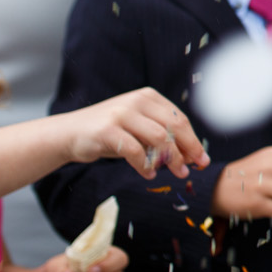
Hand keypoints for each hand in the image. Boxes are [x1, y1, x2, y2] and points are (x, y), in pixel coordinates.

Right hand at [59, 89, 208, 179]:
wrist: (70, 133)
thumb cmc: (110, 133)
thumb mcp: (137, 128)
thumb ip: (161, 136)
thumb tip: (191, 156)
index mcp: (148, 97)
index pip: (179, 119)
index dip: (193, 140)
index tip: (201, 159)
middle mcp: (137, 101)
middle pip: (174, 126)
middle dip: (188, 149)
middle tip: (194, 168)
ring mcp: (122, 114)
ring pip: (159, 137)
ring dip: (171, 159)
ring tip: (176, 173)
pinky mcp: (107, 130)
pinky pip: (135, 150)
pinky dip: (145, 165)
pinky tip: (149, 175)